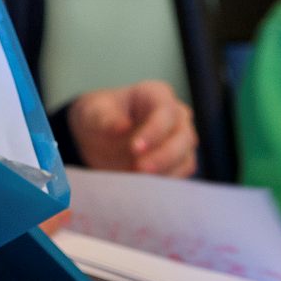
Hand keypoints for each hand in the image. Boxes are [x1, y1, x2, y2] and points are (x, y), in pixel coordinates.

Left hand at [67, 79, 197, 176]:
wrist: (98, 137)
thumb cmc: (99, 117)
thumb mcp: (94, 113)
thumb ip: (106, 120)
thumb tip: (122, 128)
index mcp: (156, 94)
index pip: (165, 111)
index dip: (154, 131)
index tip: (134, 148)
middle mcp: (175, 115)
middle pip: (184, 136)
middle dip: (164, 155)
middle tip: (139, 169)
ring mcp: (180, 138)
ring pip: (186, 158)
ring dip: (166, 172)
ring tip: (140, 181)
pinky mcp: (179, 161)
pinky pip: (181, 173)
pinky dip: (167, 181)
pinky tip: (148, 187)